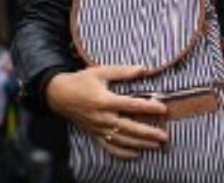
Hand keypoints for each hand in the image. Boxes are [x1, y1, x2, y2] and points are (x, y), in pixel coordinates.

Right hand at [46, 65, 169, 158]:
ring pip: (122, 139)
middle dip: (148, 133)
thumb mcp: (100, 71)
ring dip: (140, 143)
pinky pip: (109, 147)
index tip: (163, 108)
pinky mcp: (94, 134)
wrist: (59, 95)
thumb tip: (143, 69)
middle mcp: (102, 117)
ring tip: (156, 145)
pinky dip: (123, 153)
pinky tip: (136, 154)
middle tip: (164, 136)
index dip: (148, 107)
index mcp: (104, 100)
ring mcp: (98, 128)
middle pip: (129, 127)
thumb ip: (122, 71)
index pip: (131, 105)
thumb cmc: (81, 81)